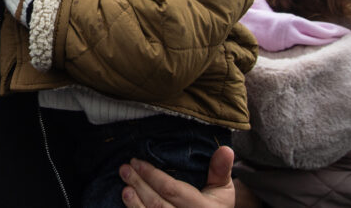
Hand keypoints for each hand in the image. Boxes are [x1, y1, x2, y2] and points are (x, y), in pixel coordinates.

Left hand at [120, 146, 234, 207]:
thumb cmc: (217, 204)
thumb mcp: (223, 188)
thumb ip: (220, 169)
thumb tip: (226, 149)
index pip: (172, 190)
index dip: (152, 176)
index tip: (137, 162)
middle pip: (158, 205)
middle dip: (139, 185)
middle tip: (124, 169)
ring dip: (134, 203)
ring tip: (125, 188)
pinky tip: (130, 203)